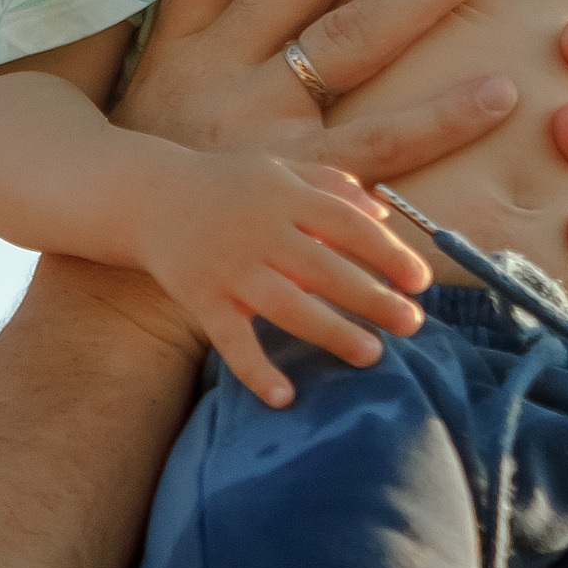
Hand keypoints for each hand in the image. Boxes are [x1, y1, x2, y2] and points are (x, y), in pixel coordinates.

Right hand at [116, 0, 523, 189]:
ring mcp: (260, 127)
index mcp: (179, 42)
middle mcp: (218, 71)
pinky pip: (384, 145)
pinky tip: (501, 90)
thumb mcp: (145, 90)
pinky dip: (444, 118)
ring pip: (350, 40)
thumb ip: (190, 34)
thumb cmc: (152, 175)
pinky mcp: (298, 185)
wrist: (134, 269)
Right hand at [137, 146, 429, 404]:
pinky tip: (284, 396)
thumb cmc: (225, 184)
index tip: (420, 281)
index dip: (387, 253)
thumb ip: (330, 188)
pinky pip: (231, 340)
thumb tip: (384, 216)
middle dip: (372, 297)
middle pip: (326, 268)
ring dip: (332, 331)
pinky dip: (255, 370)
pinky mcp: (201, 299)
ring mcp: (230, 268)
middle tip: (412, 325)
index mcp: (285, 197)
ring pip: (287, 306)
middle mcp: (260, 232)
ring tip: (371, 355)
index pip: (347, 225)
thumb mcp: (278, 171)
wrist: (148, 196)